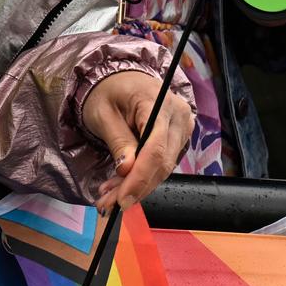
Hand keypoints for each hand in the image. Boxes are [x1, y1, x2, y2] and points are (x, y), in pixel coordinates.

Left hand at [81, 70, 193, 213]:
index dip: (139, 177)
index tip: (121, 199)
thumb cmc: (108, 92)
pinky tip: (122, 185)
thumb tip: (127, 169)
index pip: (155, 148)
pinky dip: (143, 177)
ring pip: (164, 167)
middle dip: (135, 187)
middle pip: (162, 162)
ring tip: (109, 196)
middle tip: (108, 204)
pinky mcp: (178, 138)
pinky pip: (163, 163)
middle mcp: (178, 115)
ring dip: (137, 186)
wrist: (120, 81)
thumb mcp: (103, 114)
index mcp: (157, 102)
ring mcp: (182, 127)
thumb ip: (117, 141)